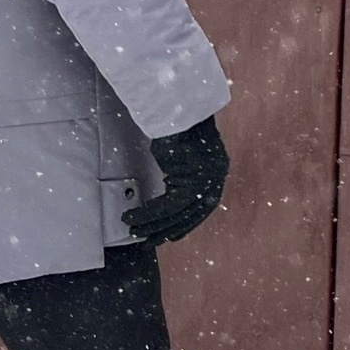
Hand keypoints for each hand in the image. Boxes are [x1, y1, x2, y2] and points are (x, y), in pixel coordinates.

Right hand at [124, 114, 228, 243]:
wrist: (180, 108)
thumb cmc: (177, 127)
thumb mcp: (183, 155)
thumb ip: (183, 174)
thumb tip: (168, 191)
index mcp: (216, 172)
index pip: (201, 209)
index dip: (184, 225)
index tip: (168, 237)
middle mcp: (216, 178)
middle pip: (190, 215)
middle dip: (166, 230)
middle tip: (147, 241)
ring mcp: (207, 179)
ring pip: (178, 213)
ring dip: (152, 224)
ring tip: (133, 229)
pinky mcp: (193, 178)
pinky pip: (170, 205)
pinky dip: (149, 213)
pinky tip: (134, 217)